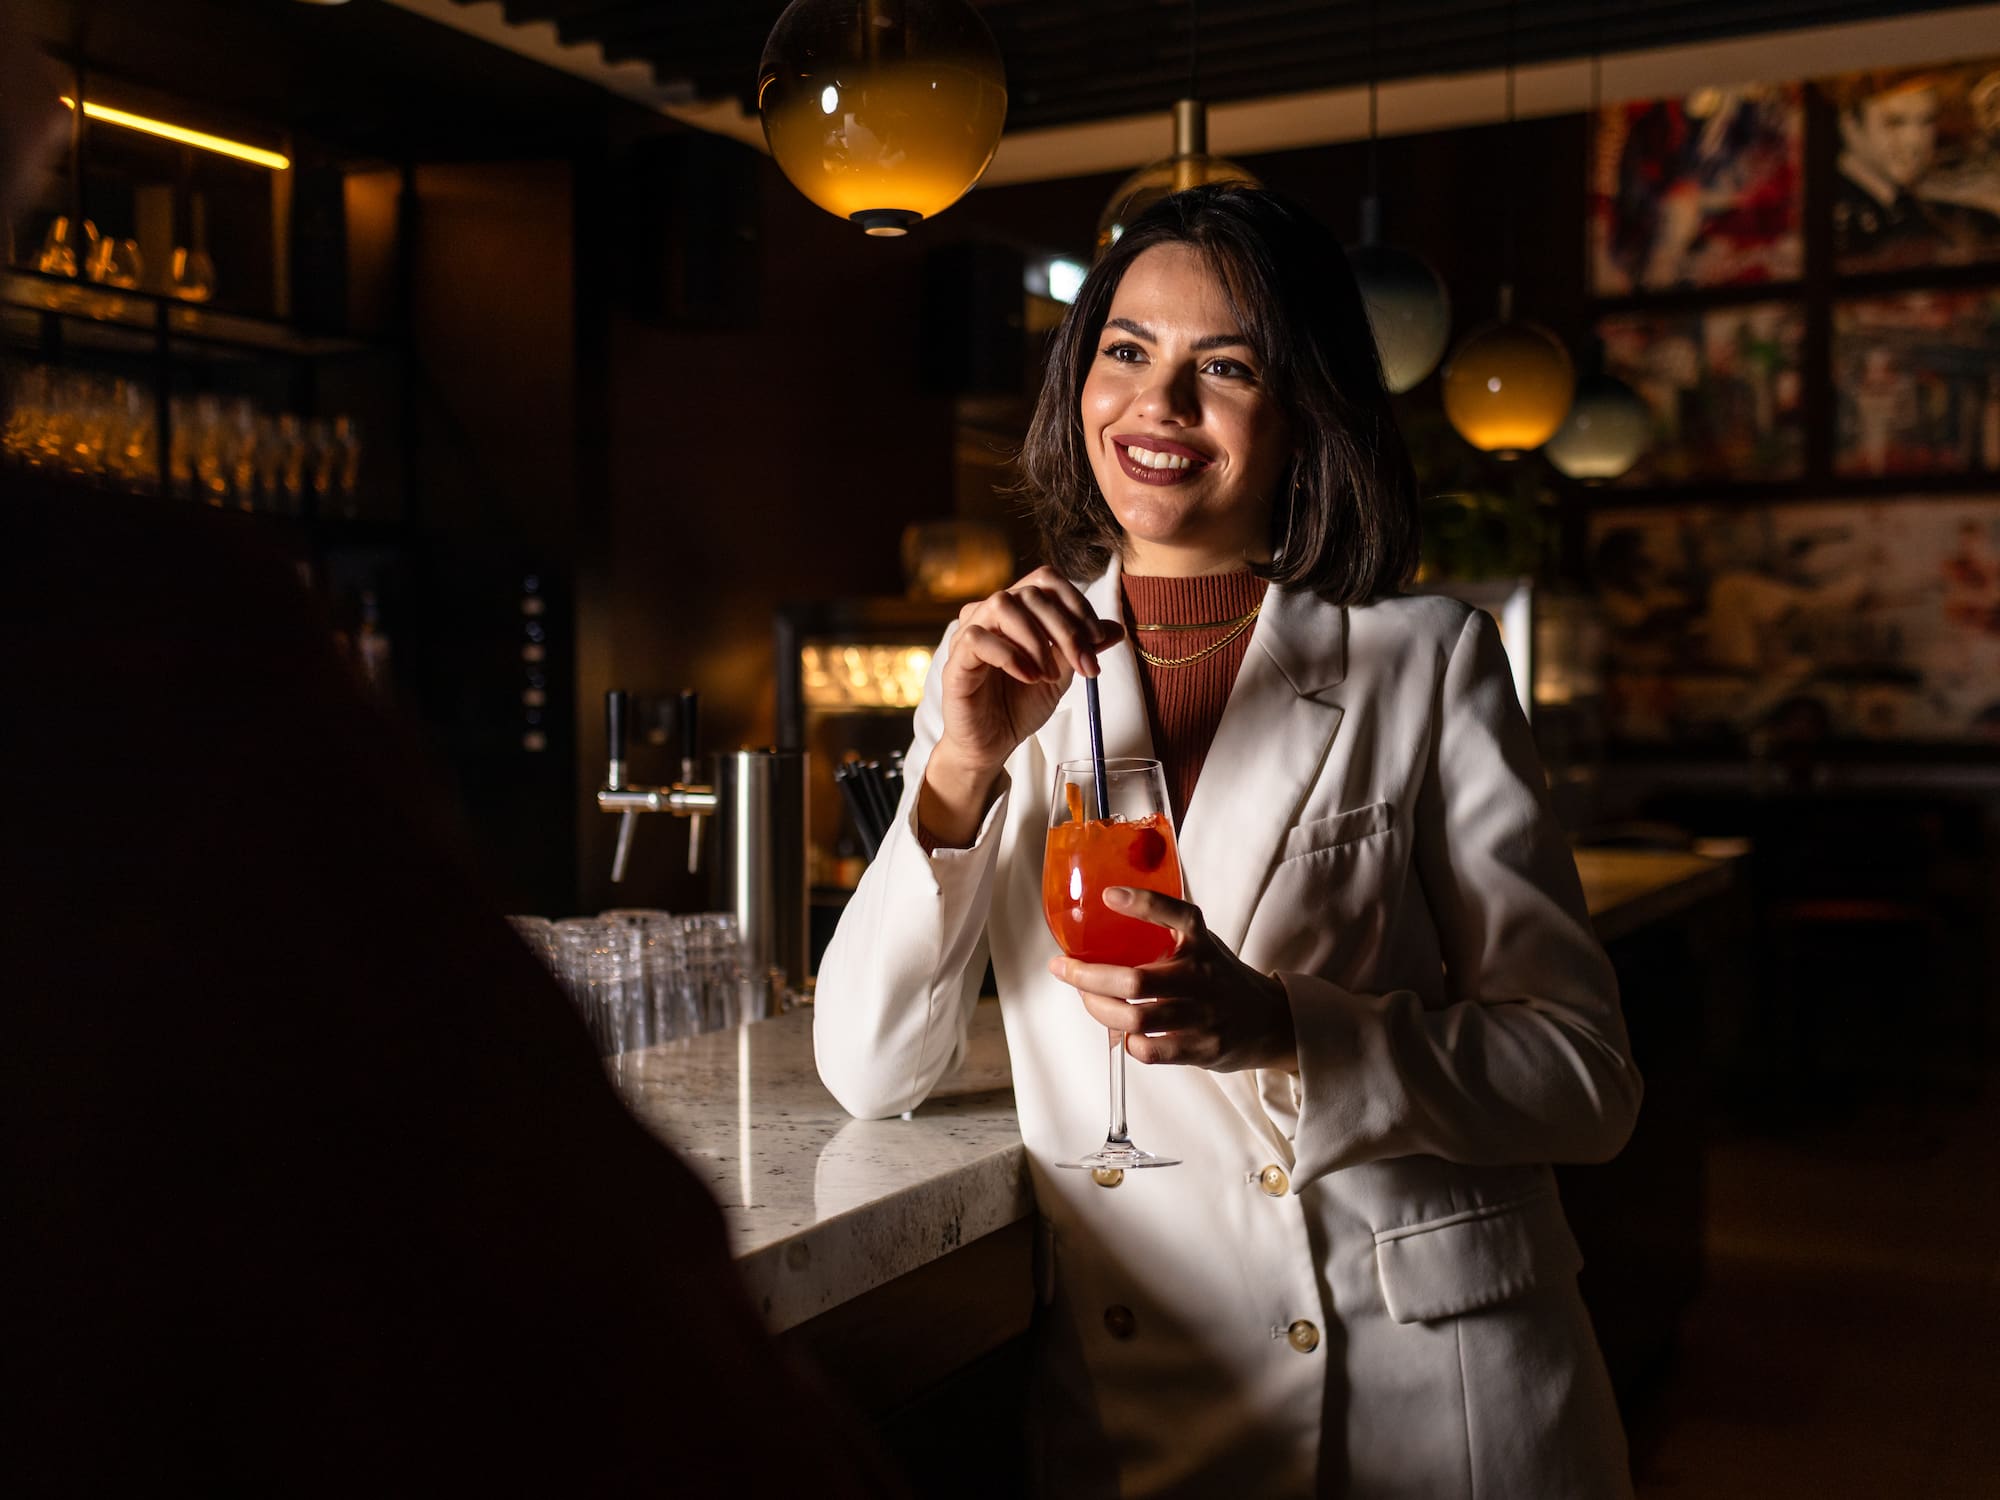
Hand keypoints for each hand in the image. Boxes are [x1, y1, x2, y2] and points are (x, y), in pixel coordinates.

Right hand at [922, 568, 1123, 846]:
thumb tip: (1116, 629)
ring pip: (1002, 605)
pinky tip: (1029, 677)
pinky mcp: (954, 661)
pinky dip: (1010, 656)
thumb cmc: (1019, 706)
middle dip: (1066, 629)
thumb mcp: (1061, 675)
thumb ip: (1082, 649)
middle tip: (1085, 665)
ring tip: (1050, 674)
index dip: (1076, 603)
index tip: (1098, 639)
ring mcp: (968, 634)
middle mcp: (989, 614)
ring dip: (1036, 639)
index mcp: (1016, 611)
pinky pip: (977, 639)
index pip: (1045, 581)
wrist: (992, 745)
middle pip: (1030, 593)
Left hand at [1047, 887, 1298, 1074]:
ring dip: (1099, 1010)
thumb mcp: (1203, 944)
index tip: (1108, 895)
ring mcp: (1203, 1015)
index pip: (1177, 914)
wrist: (1271, 1022)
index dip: (1143, 903)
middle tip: (1064, 969)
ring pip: (1135, 1018)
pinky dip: (1127, 1042)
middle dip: (1088, 976)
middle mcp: (1203, 976)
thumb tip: (1105, 916)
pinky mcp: (1203, 1048)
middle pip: (1135, 980)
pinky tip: (1122, 1033)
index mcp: (1202, 943)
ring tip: (1087, 999)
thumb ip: (1166, 931)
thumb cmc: (1221, 978)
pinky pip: (1150, 1050)